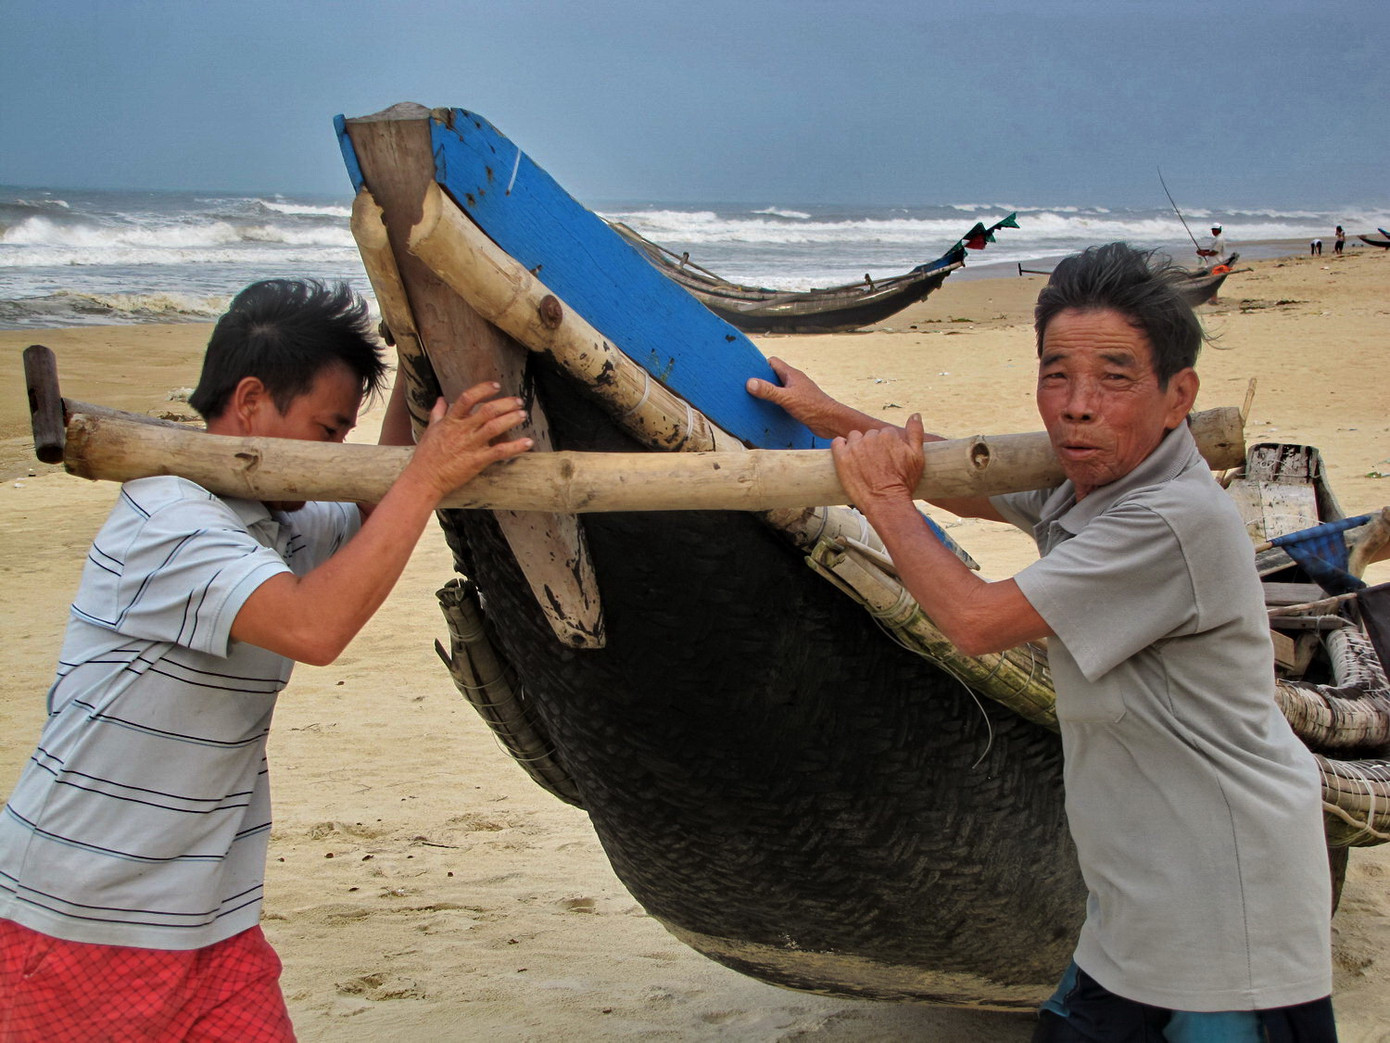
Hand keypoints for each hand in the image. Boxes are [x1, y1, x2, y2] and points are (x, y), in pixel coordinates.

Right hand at [405, 382, 531, 499]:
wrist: (424, 479)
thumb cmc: (426, 456)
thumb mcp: (430, 430)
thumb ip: (437, 413)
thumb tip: (441, 399)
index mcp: (451, 421)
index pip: (467, 398)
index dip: (483, 389)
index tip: (496, 386)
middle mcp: (462, 430)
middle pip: (487, 410)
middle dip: (506, 403)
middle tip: (518, 401)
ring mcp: (470, 445)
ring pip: (495, 427)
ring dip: (512, 419)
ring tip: (523, 414)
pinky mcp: (477, 461)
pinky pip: (500, 451)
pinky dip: (516, 446)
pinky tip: (528, 442)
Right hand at [746, 357, 843, 437]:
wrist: (831, 421)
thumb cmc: (812, 407)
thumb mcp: (786, 398)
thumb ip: (768, 391)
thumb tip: (749, 382)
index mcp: (792, 374)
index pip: (773, 362)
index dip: (761, 366)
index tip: (749, 373)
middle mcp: (794, 381)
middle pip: (774, 376)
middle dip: (762, 381)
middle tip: (749, 389)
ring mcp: (798, 392)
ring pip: (779, 389)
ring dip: (769, 394)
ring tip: (756, 401)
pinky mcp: (800, 404)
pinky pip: (784, 400)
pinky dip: (776, 404)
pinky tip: (769, 411)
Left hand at [831, 413, 924, 510]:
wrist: (887, 503)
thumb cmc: (905, 482)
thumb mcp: (918, 457)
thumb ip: (916, 433)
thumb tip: (915, 414)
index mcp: (888, 435)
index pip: (884, 433)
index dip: (885, 446)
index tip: (887, 459)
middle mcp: (871, 437)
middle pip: (868, 435)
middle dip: (871, 446)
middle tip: (875, 464)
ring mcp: (855, 447)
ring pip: (853, 438)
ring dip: (856, 446)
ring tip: (861, 463)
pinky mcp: (841, 457)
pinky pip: (837, 443)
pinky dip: (840, 448)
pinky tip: (846, 459)